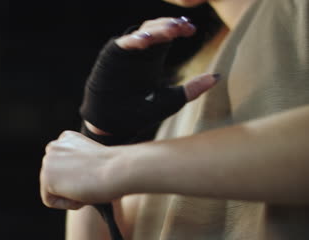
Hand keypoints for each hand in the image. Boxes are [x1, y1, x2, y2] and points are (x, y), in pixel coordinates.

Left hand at [40, 131, 121, 209]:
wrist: (117, 170)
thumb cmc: (113, 169)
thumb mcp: (92, 161)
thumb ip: (76, 165)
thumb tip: (68, 180)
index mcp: (66, 138)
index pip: (62, 168)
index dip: (79, 178)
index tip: (93, 175)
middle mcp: (53, 146)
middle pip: (56, 179)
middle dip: (72, 186)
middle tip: (91, 182)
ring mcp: (47, 161)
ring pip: (53, 190)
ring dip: (71, 194)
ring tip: (87, 186)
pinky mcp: (46, 177)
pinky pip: (50, 201)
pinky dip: (66, 203)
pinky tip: (81, 192)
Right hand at [80, 17, 216, 137]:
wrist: (113, 124)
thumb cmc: (139, 112)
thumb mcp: (171, 100)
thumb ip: (192, 89)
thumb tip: (217, 77)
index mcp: (153, 57)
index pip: (167, 35)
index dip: (179, 29)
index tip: (192, 30)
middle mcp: (140, 51)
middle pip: (156, 29)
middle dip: (169, 25)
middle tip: (183, 26)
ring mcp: (126, 53)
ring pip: (141, 33)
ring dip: (155, 30)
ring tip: (170, 30)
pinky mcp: (111, 58)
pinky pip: (122, 44)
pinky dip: (133, 41)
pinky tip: (146, 41)